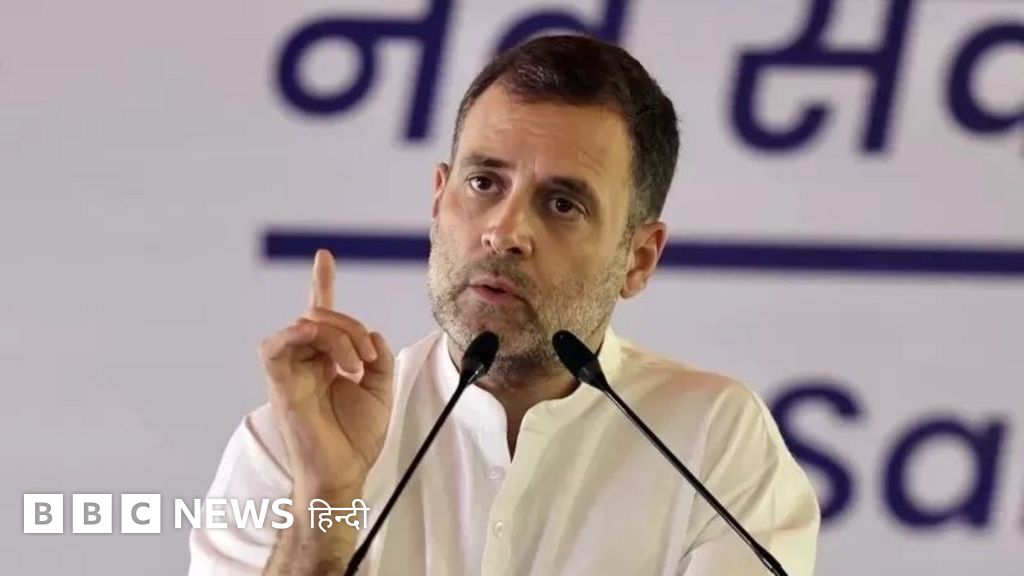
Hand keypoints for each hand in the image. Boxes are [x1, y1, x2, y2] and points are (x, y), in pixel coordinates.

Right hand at [260, 249, 393, 494]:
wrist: (343, 473)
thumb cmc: (356, 438)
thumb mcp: (381, 389)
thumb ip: (378, 357)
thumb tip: (372, 335)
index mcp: (327, 361)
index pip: (321, 316)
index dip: (321, 284)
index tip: (323, 256)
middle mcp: (306, 362)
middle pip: (320, 317)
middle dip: (351, 326)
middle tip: (368, 358)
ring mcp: (291, 371)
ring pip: (305, 325)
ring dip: (336, 335)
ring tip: (355, 364)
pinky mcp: (280, 384)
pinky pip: (276, 346)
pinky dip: (302, 337)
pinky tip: (331, 355)